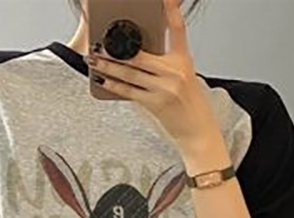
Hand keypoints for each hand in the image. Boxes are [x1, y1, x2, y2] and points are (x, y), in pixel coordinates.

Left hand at [85, 0, 222, 150]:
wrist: (198, 130)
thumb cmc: (189, 104)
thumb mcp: (184, 77)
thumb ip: (166, 64)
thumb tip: (138, 58)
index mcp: (183, 60)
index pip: (177, 29)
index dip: (170, 10)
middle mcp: (175, 71)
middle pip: (140, 55)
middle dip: (116, 50)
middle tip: (99, 44)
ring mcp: (165, 87)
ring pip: (130, 73)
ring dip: (109, 67)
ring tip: (94, 61)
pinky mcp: (156, 103)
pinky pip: (130, 92)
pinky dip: (114, 86)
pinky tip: (103, 81)